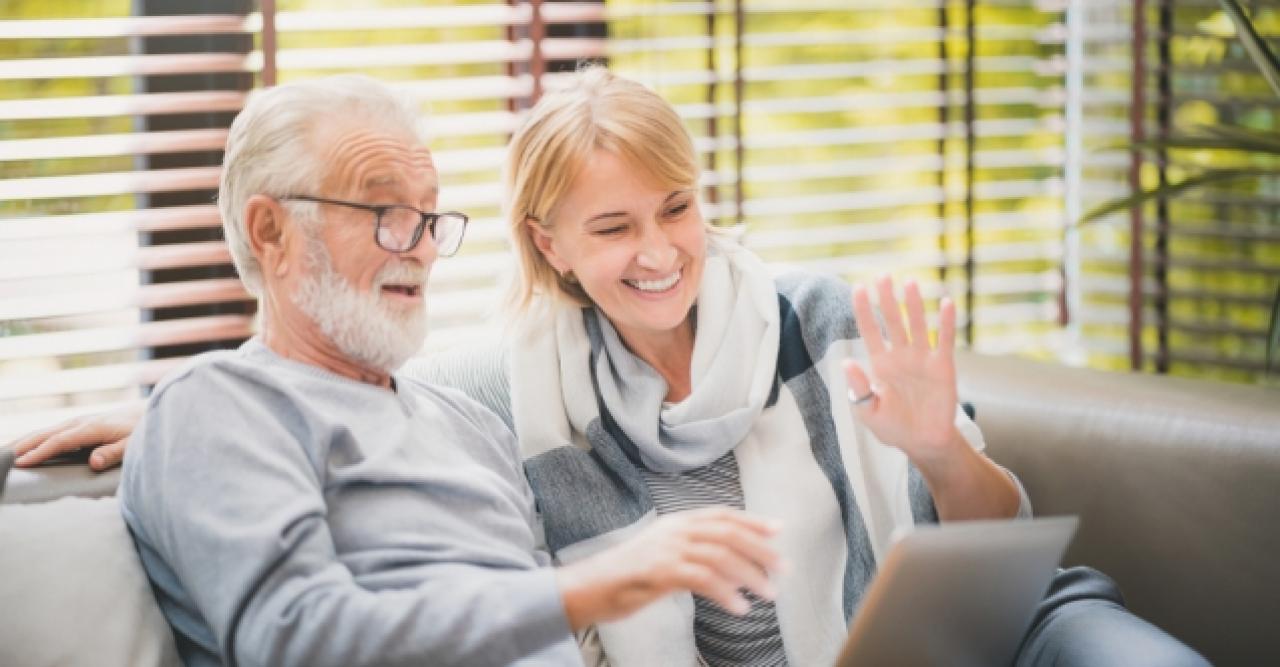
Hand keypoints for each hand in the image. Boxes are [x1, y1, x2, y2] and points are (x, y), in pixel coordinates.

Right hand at [10, 402, 143, 471]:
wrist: (150, 411)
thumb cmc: (142, 430)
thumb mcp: (133, 444)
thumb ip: (114, 453)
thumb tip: (93, 462)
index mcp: (92, 428)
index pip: (60, 442)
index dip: (40, 453)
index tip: (22, 463)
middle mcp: (81, 422)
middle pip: (47, 434)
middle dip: (24, 445)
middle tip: (4, 459)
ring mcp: (79, 421)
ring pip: (47, 431)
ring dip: (26, 440)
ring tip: (7, 452)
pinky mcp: (80, 424)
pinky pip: (53, 431)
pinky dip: (37, 438)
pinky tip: (27, 446)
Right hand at [556, 508, 781, 629]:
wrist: (588, 587)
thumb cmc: (626, 575)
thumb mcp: (661, 553)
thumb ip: (690, 549)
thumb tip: (726, 558)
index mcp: (676, 522)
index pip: (722, 515)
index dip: (752, 521)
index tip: (778, 530)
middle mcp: (675, 530)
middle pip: (728, 533)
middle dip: (760, 550)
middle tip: (783, 568)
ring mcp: (668, 549)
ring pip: (721, 556)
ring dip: (750, 576)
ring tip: (769, 594)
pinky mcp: (661, 572)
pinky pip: (704, 579)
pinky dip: (727, 593)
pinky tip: (740, 607)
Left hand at [845, 275, 963, 466]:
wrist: (923, 442)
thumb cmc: (893, 428)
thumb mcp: (869, 413)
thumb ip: (859, 389)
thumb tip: (846, 362)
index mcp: (880, 364)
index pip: (869, 330)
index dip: (863, 310)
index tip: (858, 288)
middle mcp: (901, 356)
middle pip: (893, 321)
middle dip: (887, 299)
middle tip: (883, 276)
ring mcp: (922, 359)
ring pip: (917, 325)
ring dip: (914, 305)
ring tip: (910, 283)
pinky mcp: (943, 366)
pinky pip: (945, 340)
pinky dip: (945, 322)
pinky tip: (945, 303)